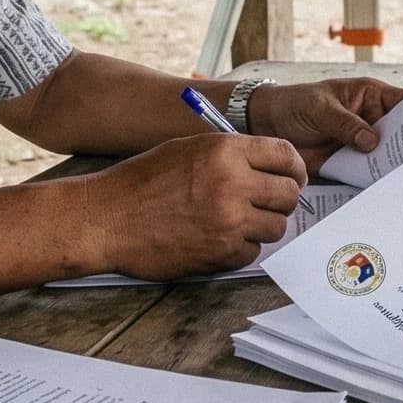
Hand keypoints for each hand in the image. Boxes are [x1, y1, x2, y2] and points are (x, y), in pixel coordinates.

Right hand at [82, 133, 306, 280]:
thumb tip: (270, 166)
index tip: (292, 176)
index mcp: (225, 150)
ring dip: (262, 225)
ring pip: (276, 226)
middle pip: (289, 193)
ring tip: (236, 220)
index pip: (285, 155)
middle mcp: (233, 184)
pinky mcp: (221, 254)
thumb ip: (231, 154)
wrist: (108, 218)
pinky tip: (218, 238)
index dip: (294, 167)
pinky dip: (241, 248)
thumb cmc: (143, 181)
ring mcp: (229, 222)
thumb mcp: (189, 148)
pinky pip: (252, 252)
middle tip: (267, 202)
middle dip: (281, 198)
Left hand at [246, 77, 402, 171]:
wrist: (268, 126)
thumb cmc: (295, 105)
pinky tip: (380, 193)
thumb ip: (345, 124)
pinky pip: (366, 175)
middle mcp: (372, 120)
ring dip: (392, 170)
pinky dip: (372, 184)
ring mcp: (362, 144)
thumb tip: (372, 141)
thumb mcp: (320, 108)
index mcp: (371, 97)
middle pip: (401, 135)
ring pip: (386, 158)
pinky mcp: (350, 165)